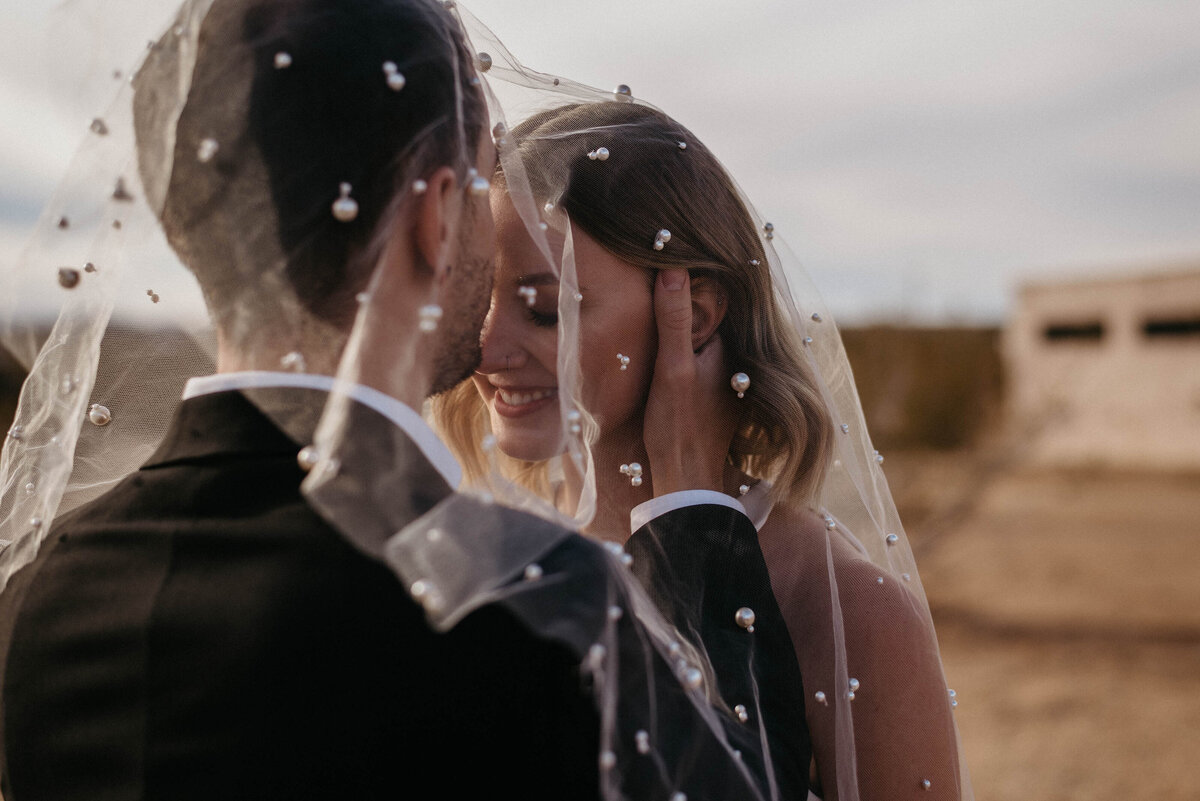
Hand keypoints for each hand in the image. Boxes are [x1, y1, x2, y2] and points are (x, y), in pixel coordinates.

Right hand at [643, 269, 739, 495]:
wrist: (685, 482)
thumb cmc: (678, 427)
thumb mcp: (671, 368)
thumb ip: (674, 321)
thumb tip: (674, 269)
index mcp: (730, 350)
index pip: (710, 303)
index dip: (687, 288)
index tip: (662, 271)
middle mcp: (735, 365)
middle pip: (707, 324)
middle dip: (685, 311)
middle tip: (651, 291)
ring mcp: (726, 386)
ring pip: (703, 346)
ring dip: (683, 335)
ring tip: (651, 318)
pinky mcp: (715, 403)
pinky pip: (701, 367)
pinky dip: (686, 358)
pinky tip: (662, 359)